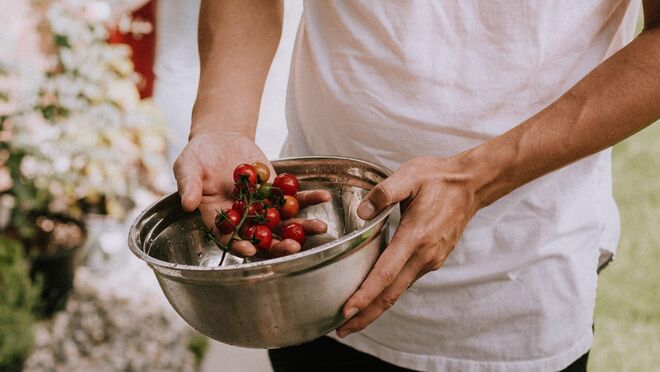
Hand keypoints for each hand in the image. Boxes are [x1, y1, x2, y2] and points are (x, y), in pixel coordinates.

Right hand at [173, 133, 329, 256]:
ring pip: (284, 223)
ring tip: (321, 228)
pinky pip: (295, 198)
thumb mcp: (188, 167)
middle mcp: (243, 218)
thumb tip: (188, 204)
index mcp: (219, 219)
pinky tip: (323, 197)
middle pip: (263, 238)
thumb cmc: (198, 156)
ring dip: (303, 227)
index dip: (240, 245)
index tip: (251, 249)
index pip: (229, 238)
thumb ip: (189, 185)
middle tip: (294, 248)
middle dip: (279, 245)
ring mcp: (263, 207)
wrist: (220, 139)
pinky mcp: (277, 192)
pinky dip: (309, 198)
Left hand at [336, 156, 480, 337]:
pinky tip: (375, 294)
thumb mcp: (410, 175)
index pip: (385, 273)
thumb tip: (362, 213)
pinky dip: (388, 292)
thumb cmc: (439, 178)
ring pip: (399, 290)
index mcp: (416, 236)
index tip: (346, 310)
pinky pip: (407, 280)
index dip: (365, 295)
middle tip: (341, 329)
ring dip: (375, 306)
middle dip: (365, 315)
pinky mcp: (434, 259)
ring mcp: (431, 259)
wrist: (472, 184)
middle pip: (391, 294)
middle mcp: (425, 255)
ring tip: (352, 317)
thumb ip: (383, 192)